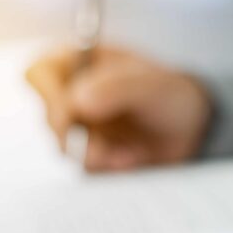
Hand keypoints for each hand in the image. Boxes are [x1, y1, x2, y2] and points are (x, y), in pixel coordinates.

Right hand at [27, 47, 212, 171]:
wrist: (193, 129)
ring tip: (131, 153)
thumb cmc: (170, 94)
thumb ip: (115, 88)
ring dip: (99, 156)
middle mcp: (72, 94)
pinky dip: (110, 170)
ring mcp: (80, 127)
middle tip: (106, 148)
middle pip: (50, 118)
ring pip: (65, 149)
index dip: (50, 97)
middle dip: (79, 137)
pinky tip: (132, 160)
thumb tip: (77, 101)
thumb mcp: (151, 85)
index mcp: (78, 62)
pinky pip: (87, 170)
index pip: (39, 74)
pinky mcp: (91, 155)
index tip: (73, 116)